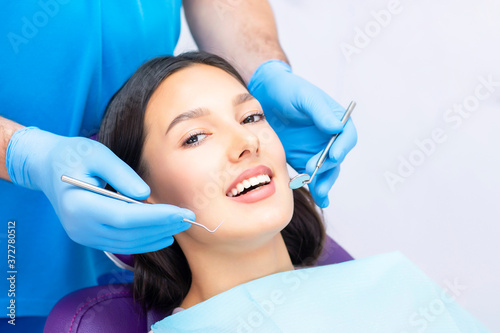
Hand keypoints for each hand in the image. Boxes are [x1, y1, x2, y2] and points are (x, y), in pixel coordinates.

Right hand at [6, 127, 192, 253]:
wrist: (48, 167)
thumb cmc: (73, 155)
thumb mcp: (97, 153)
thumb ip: (122, 174)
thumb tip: (146, 195)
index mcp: (79, 205)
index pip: (124, 217)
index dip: (155, 217)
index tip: (181, 212)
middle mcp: (80, 227)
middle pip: (128, 233)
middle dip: (162, 227)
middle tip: (189, 218)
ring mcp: (83, 236)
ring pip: (127, 243)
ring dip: (156, 236)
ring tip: (181, 225)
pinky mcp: (89, 237)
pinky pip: (121, 244)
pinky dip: (144, 241)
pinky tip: (164, 234)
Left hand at [248, 60, 356, 206]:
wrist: (264, 96)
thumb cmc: (287, 90)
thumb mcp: (304, 96)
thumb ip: (319, 111)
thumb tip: (336, 127)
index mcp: (334, 119)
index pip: (346, 136)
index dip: (342, 147)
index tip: (333, 155)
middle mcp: (328, 137)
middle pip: (336, 157)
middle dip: (328, 168)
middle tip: (314, 174)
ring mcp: (315, 149)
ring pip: (326, 170)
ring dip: (324, 182)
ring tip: (318, 193)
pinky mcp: (301, 158)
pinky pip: (311, 175)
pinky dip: (315, 187)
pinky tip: (318, 199)